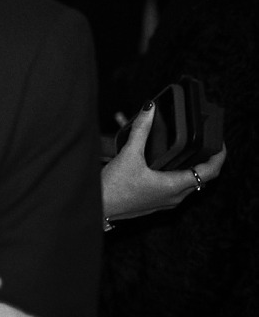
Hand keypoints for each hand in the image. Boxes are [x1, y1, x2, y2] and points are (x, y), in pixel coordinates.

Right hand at [102, 103, 225, 220]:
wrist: (97, 208)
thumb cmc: (112, 188)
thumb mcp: (128, 155)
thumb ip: (141, 130)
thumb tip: (149, 109)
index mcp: (174, 186)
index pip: (210, 171)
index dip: (219, 155)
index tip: (220, 142)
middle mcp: (174, 197)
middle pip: (202, 178)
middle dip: (206, 161)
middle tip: (205, 144)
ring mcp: (165, 202)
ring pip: (188, 184)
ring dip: (190, 168)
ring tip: (185, 152)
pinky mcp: (155, 203)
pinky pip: (175, 189)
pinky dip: (176, 175)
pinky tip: (162, 165)